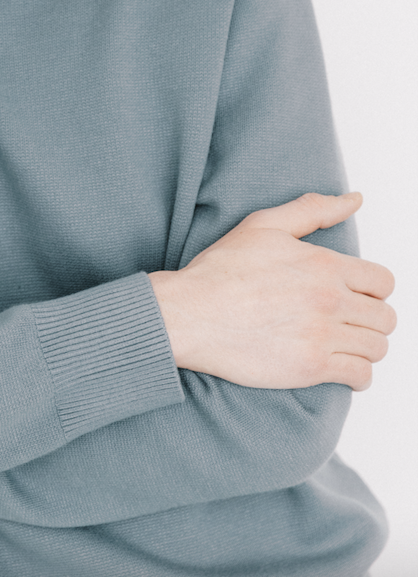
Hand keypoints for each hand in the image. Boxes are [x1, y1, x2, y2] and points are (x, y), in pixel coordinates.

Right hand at [149, 192, 395, 390]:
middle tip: (349, 320)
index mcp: (323, 264)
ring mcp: (321, 335)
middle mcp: (329, 299)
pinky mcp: (311, 368)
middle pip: (385, 317)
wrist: (190, 314)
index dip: (373, 289)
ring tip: (345, 343)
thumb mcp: (264, 225)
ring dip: (366, 346)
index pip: (383, 281)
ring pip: (377, 348)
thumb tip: (354, 199)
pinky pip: (360, 376)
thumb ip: (313, 210)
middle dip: (372, 319)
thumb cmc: (222, 270)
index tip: (356, 295)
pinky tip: (341, 367)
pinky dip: (358, 376)